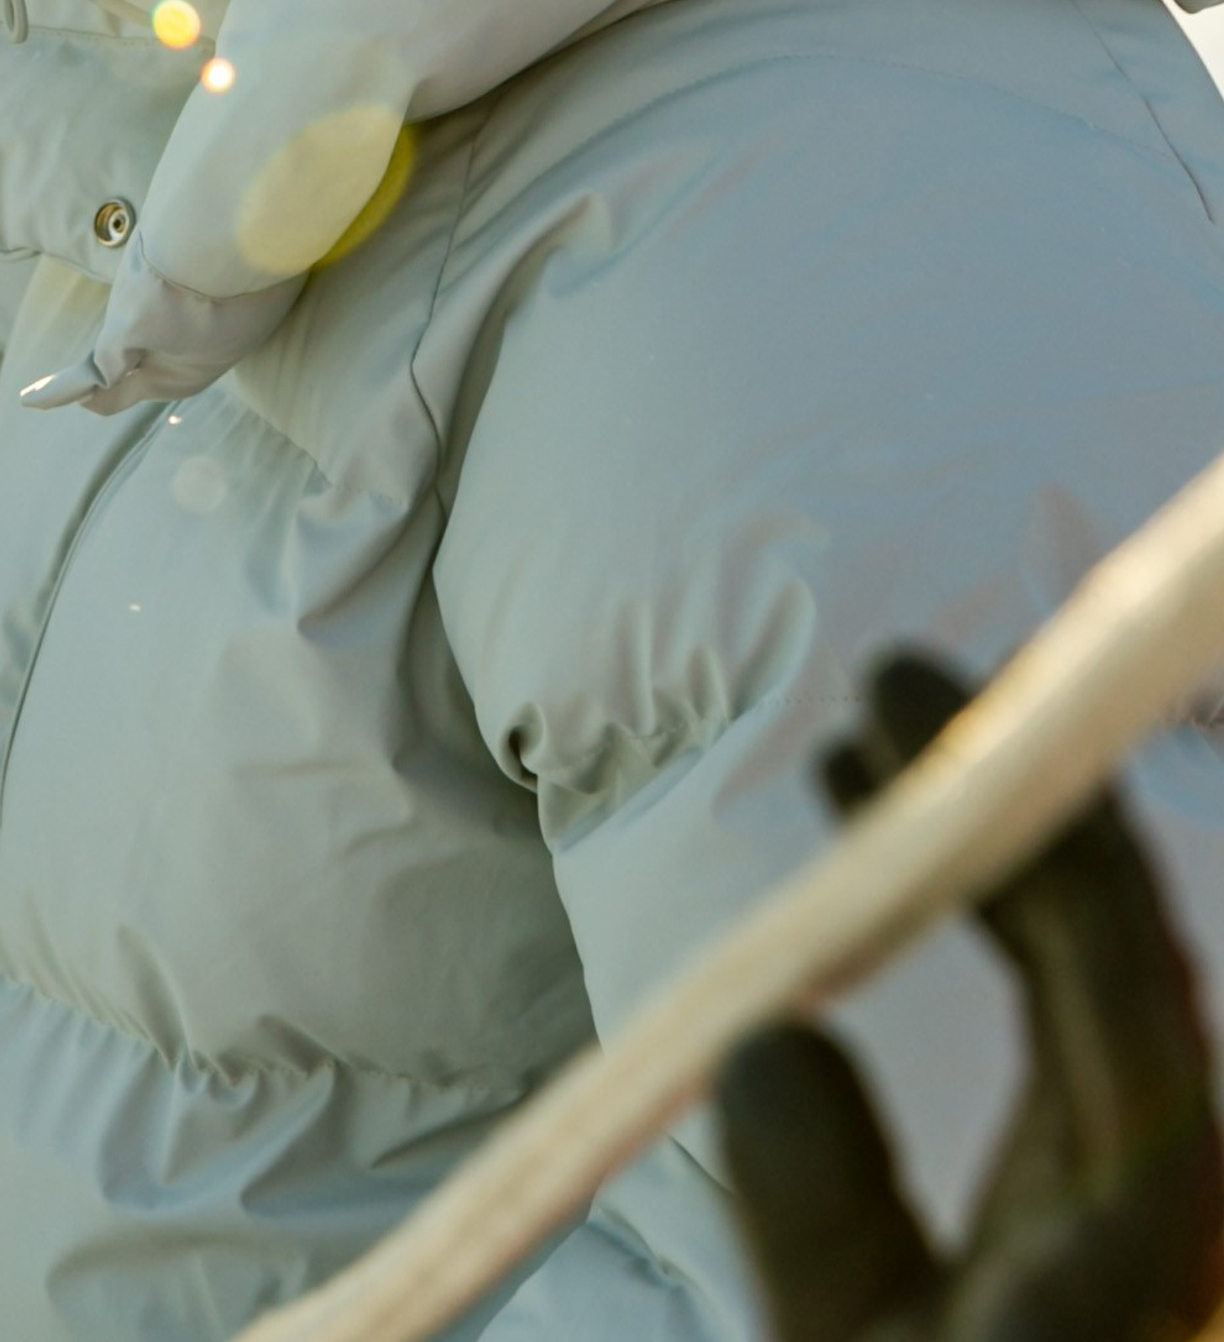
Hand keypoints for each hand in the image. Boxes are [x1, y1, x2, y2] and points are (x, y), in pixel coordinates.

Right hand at [719, 650, 1223, 1340]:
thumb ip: (826, 1231)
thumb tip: (768, 1041)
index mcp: (1139, 1248)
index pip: (1123, 993)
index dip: (1041, 827)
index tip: (908, 699)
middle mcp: (1173, 1228)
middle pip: (1119, 974)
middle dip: (1003, 815)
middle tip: (878, 694)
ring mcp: (1143, 1235)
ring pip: (1095, 1006)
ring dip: (986, 874)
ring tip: (856, 767)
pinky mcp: (1092, 1242)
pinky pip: (1067, 1061)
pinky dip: (985, 963)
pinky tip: (881, 907)